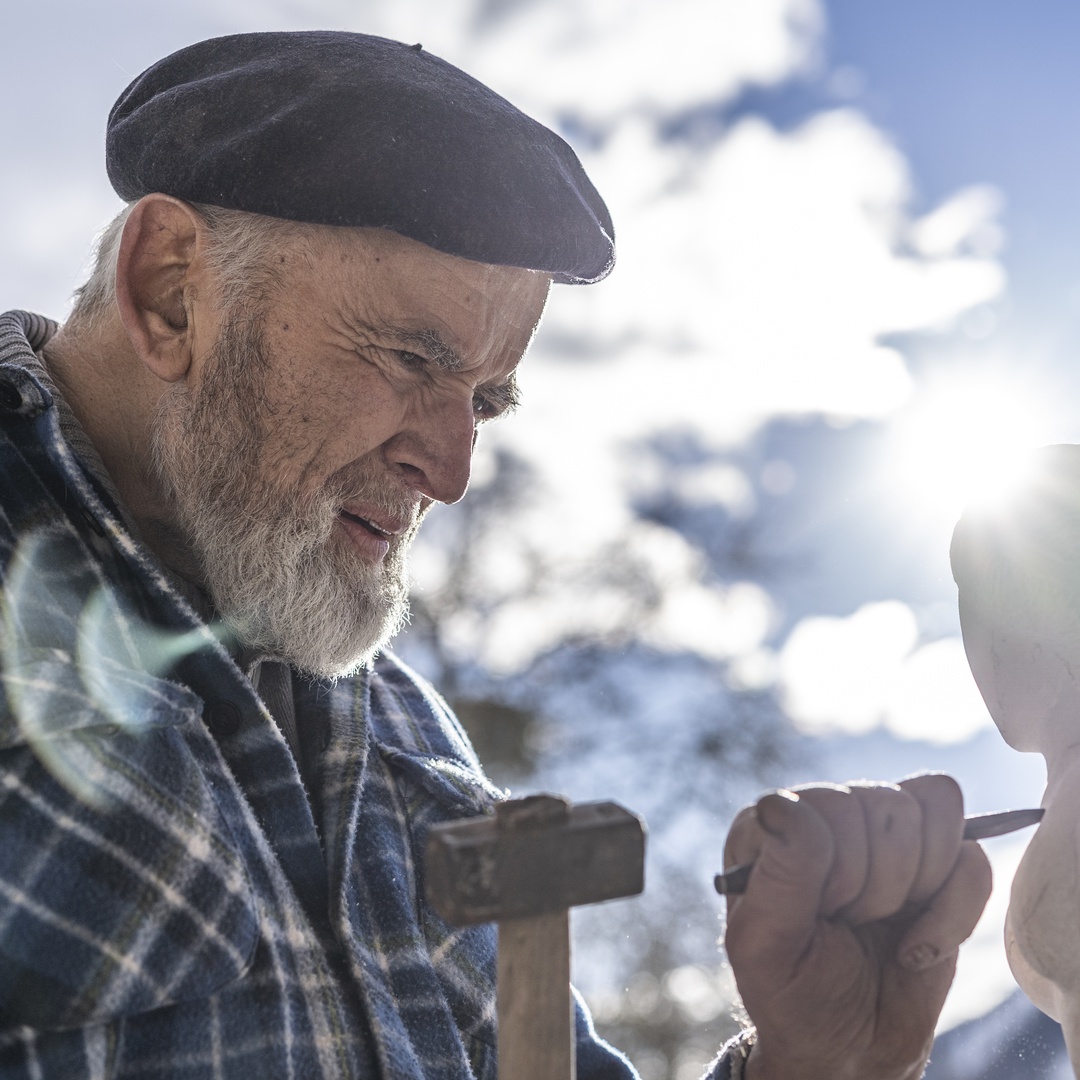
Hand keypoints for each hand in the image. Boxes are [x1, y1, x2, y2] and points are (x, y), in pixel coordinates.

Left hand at [723, 775, 991, 1079]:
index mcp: (776, 819)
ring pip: (936, 818)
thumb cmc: (795, 994)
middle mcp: (828, 813)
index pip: (837, 803)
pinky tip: (914, 947)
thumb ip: (780, 871)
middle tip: (848, 924)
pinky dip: (955, 915)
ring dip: (915, 893)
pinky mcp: (935, 866)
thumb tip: (778, 803)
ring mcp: (885, 835)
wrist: (849, 1052)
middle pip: (892, 807)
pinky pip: (973, 860)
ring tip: (876, 927)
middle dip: (878, 886)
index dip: (841, 869)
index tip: (821, 913)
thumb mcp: (768, 944)